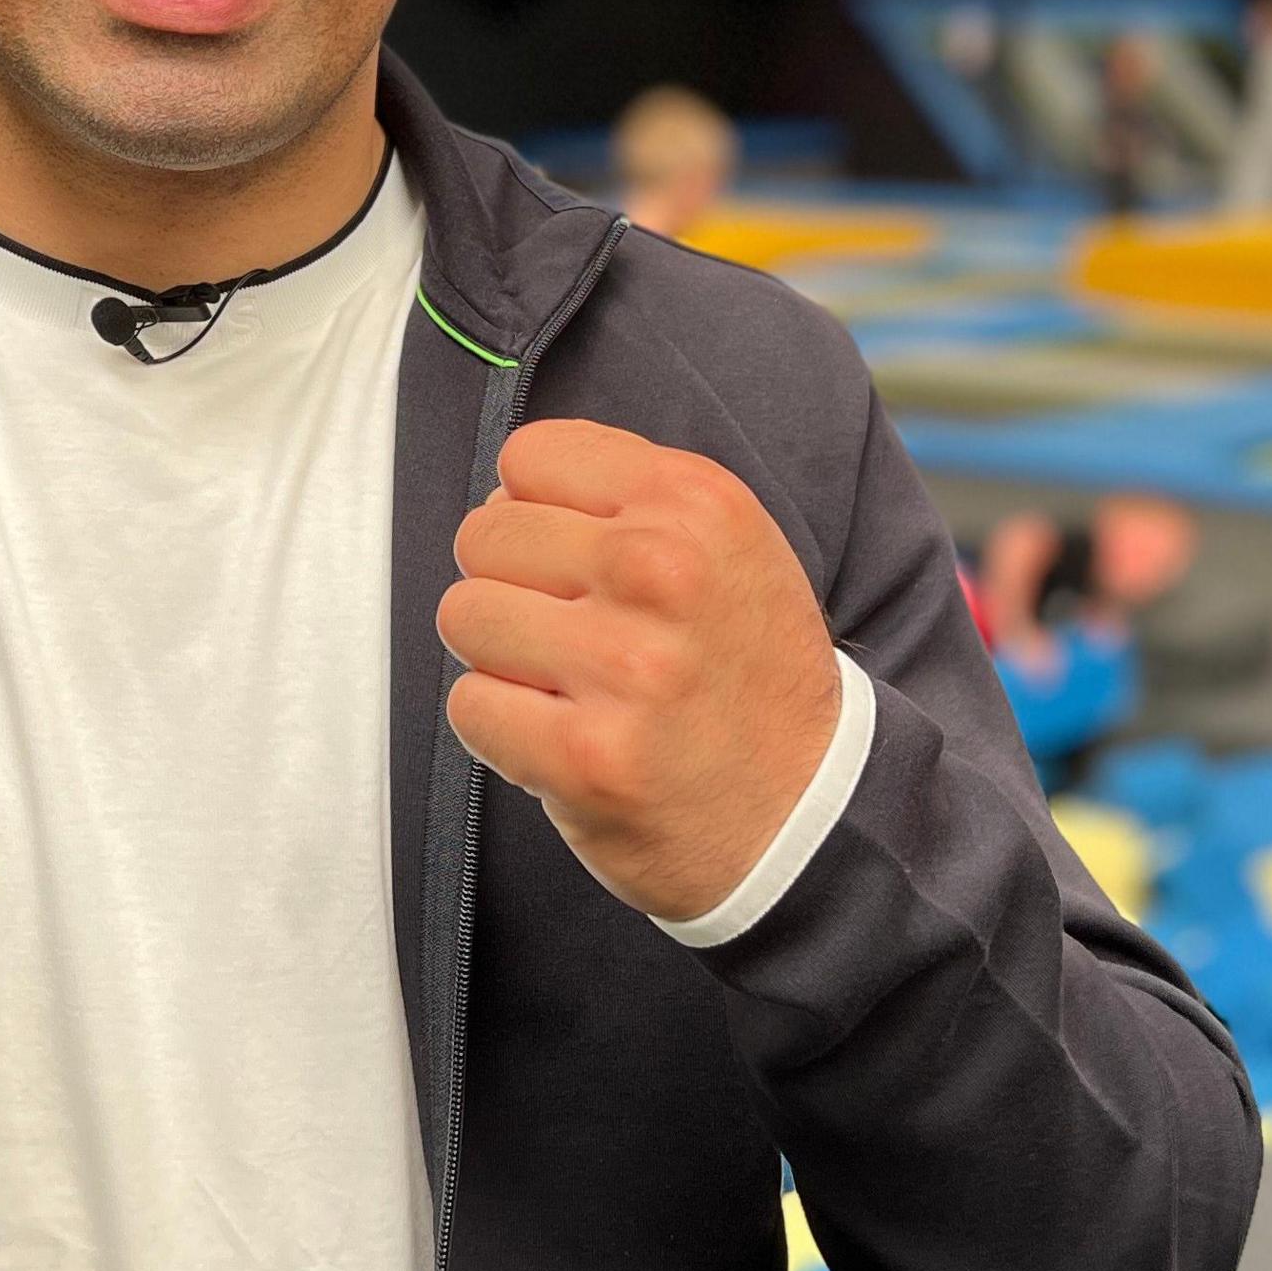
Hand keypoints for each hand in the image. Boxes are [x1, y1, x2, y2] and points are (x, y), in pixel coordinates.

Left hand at [439, 420, 841, 922]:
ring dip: (503, 658)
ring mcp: (625, 665)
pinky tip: (565, 738)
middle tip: (574, 635)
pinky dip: (503, 729)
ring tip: (571, 686)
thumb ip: (627, 500)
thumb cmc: (749, 677)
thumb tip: (505, 492)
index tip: (572, 560)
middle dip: (513, 586)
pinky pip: (470, 705)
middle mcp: (662, 570)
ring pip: (466, 615)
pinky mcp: (585, 756)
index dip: (535, 511)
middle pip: (485, 534)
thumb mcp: (728, 546)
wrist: (806, 813)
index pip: (527, 457)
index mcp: (696, 503)